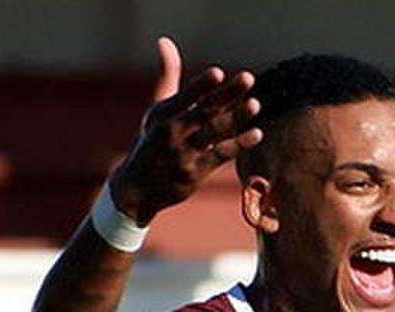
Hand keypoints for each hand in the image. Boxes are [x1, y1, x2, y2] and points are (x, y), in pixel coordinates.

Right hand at [108, 36, 263, 223]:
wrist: (137, 188)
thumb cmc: (152, 141)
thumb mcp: (157, 109)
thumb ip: (168, 76)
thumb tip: (165, 41)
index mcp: (163, 113)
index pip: (186, 96)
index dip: (202, 85)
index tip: (219, 73)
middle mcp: (172, 132)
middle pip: (204, 110)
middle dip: (227, 94)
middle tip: (249, 78)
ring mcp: (184, 153)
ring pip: (214, 133)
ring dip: (236, 118)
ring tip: (256, 104)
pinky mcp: (195, 173)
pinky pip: (220, 156)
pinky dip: (238, 144)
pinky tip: (256, 133)